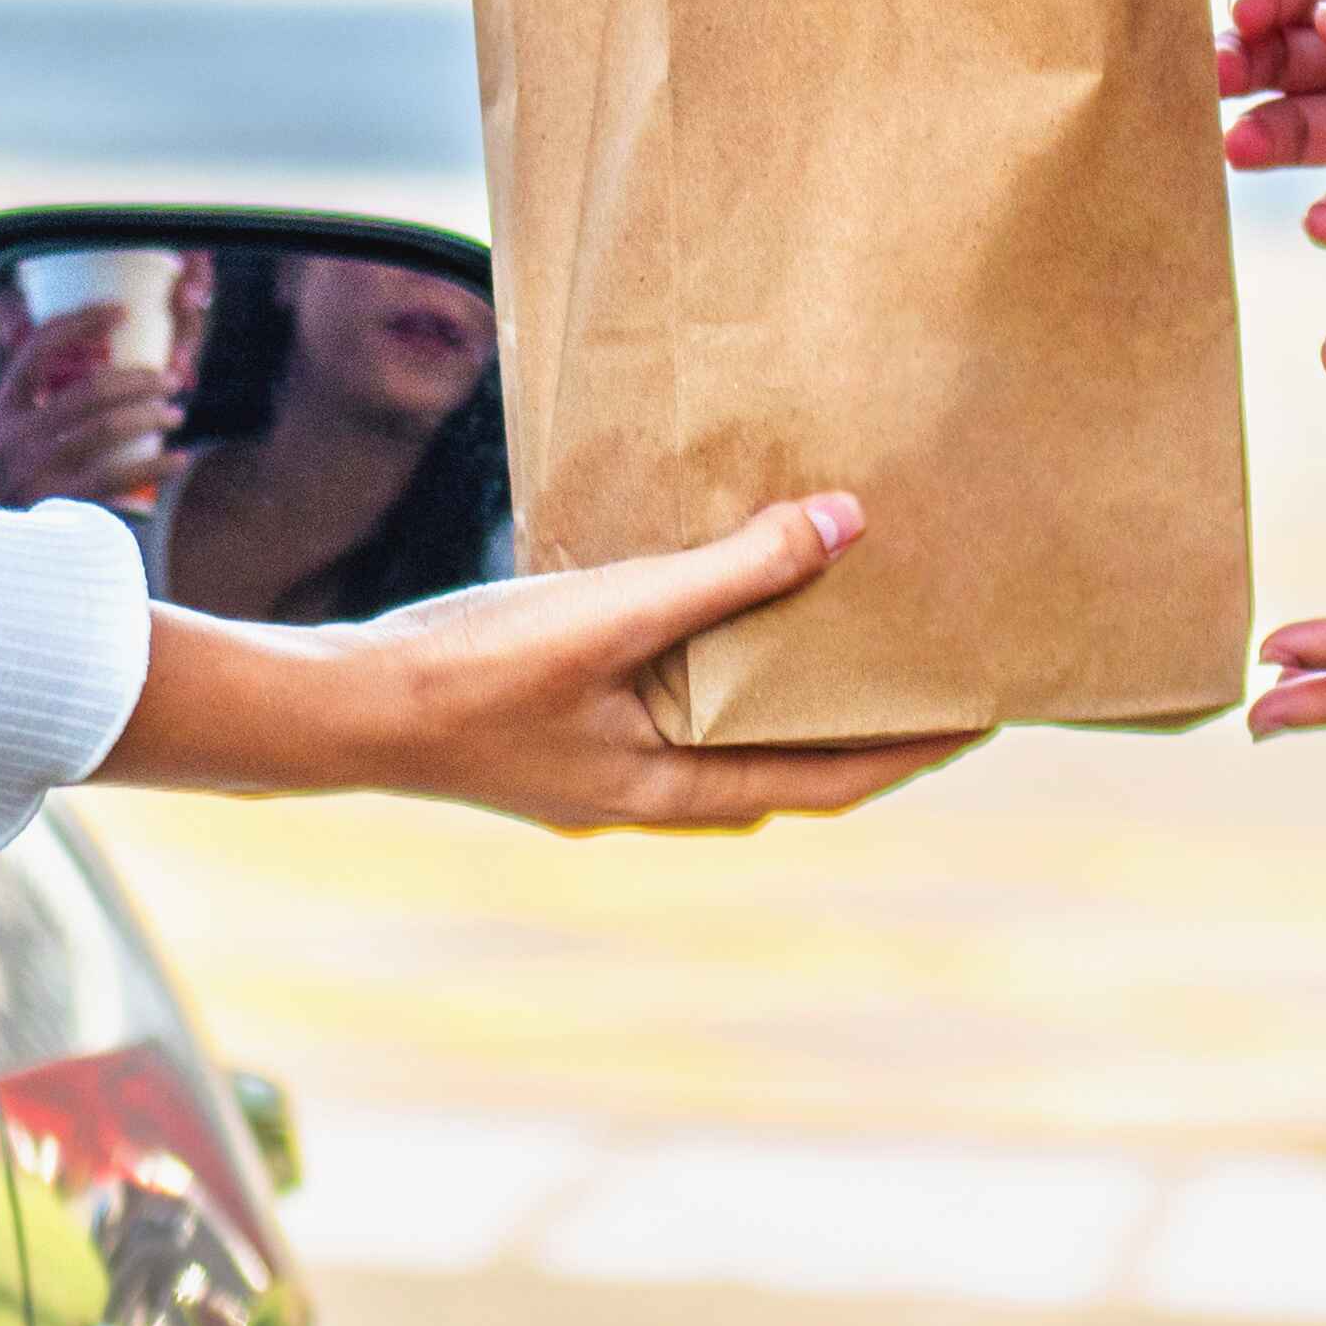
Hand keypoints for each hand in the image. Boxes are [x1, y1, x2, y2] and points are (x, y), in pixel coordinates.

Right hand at [0, 301, 181, 507]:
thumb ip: (26, 421)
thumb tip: (87, 393)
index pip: (38, 349)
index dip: (81, 322)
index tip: (120, 311)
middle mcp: (14, 435)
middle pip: (88, 388)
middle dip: (138, 379)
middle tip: (170, 380)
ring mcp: (34, 470)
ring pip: (107, 427)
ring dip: (151, 415)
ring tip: (175, 415)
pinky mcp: (54, 504)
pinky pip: (116, 478)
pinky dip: (153, 466)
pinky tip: (178, 460)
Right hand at [107, 494, 981, 831]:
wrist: (337, 711)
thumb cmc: (473, 674)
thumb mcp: (615, 612)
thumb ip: (730, 572)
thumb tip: (844, 527)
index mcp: (675, 791)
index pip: (834, 779)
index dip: (915, 748)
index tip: (987, 711)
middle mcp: (649, 797)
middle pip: (789, 768)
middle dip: (861, 724)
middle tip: (929, 667)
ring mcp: (601, 774)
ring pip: (727, 742)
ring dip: (786, 700)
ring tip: (840, 637)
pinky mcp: (560, 736)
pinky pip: (671, 711)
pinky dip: (716, 675)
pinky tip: (712, 620)